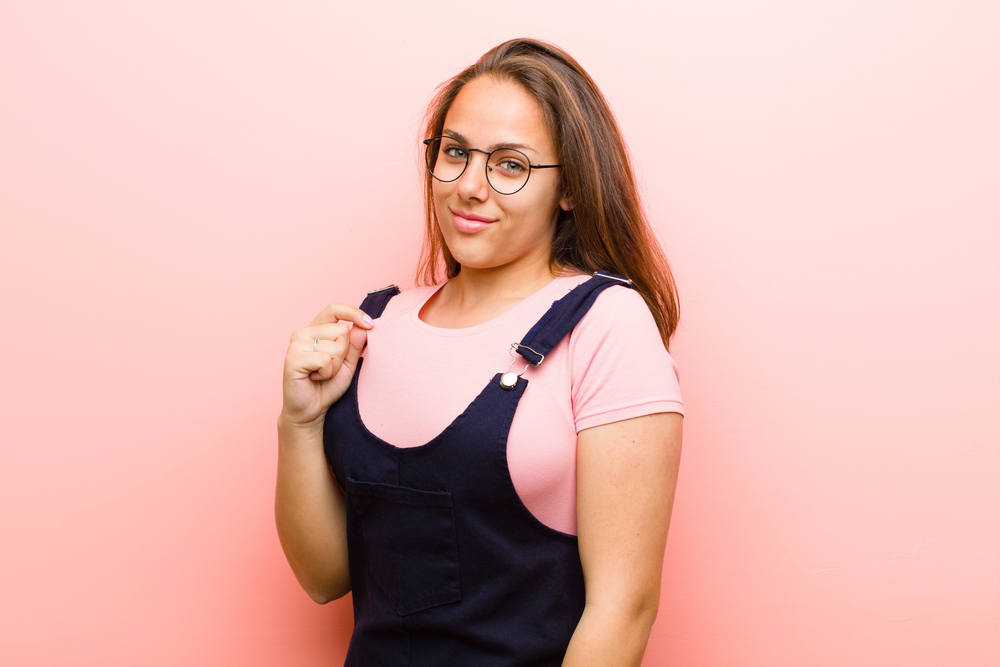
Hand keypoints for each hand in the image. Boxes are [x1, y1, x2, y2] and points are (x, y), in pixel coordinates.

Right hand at [280, 302, 373, 429]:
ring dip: (335, 366)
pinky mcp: (293, 358)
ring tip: (322, 374)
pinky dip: (326, 373)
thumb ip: (355, 344)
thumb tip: (364, 326)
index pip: (335, 309)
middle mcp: (303, 332)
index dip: (354, 313)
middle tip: (330, 367)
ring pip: (336, 346)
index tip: (370, 324)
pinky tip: (315, 378)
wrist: (310, 410)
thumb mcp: (348, 363)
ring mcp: (296, 344)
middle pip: (342, 330)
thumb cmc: (327, 386)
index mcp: (315, 329)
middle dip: (344, 353)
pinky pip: (325, 359)